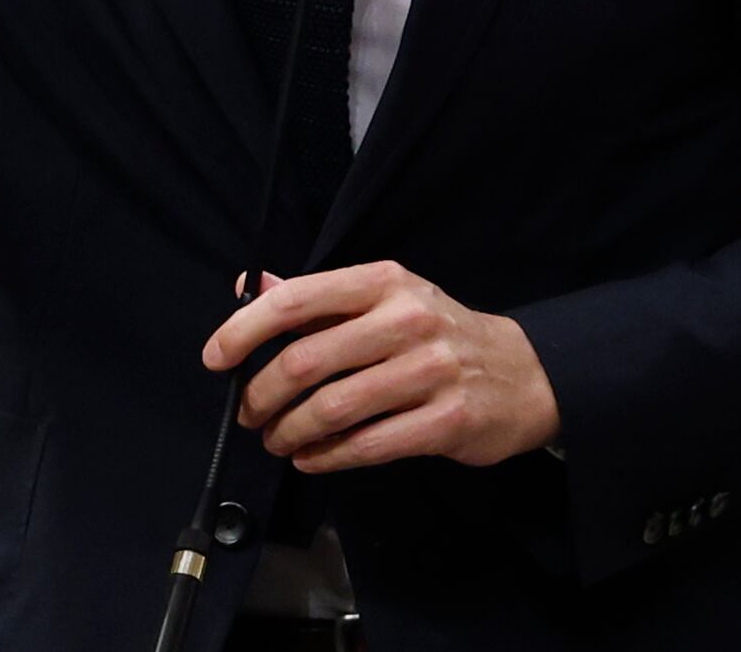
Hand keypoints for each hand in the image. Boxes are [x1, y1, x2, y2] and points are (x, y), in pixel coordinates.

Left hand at [204, 262, 559, 472]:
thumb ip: (315, 298)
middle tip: (248, 413)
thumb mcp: (382, 299)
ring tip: (276, 440)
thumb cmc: (436, 333)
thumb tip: (247, 284)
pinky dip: (327, 457)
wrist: (524, 373)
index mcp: (382, 282)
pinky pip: (368, 445)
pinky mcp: (447, 421)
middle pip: (307, 361)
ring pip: (333, 408)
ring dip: (290, 432)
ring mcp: (430, 371)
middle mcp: (406, 320)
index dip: (245, 330)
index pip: (297, 300)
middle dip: (263, 394)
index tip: (217, 359)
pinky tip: (311, 458)